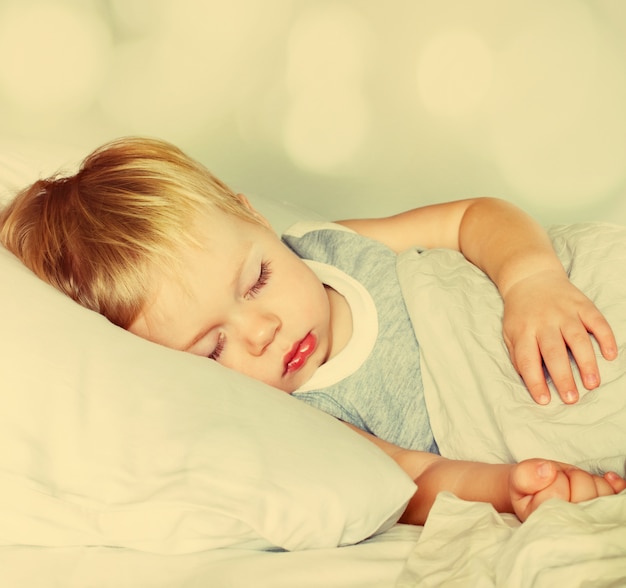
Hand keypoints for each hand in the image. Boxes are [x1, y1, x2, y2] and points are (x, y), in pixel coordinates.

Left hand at [502, 270, 616, 403]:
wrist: (529, 277)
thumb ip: (518, 355)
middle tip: (571, 399)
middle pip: (554, 352)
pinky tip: (610, 355)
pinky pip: (596, 321)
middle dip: (563, 377)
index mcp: (523, 330)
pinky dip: (605, 337)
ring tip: (592, 383)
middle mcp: (544, 321)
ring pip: (577, 338)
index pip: (527, 359)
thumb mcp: (509, 333)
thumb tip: (530, 380)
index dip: (535, 381)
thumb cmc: (520, 313)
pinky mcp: (581, 305)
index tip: (544, 400)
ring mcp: (564, 312)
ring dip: (586, 362)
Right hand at [509, 459, 625, 520]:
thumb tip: (547, 471)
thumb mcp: (518, 479)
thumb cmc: (529, 488)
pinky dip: (615, 483)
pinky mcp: (607, 514)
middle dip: (571, 477)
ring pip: (602, 491)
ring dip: (588, 479)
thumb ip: (525, 475)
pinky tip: (606, 479)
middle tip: (561, 481)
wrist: (540, 493)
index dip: (553, 479)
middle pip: (584, 490)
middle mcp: (573, 528)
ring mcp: (592, 523)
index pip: (557, 494)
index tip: (546, 480)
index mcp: (547, 523)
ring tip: (573, 484)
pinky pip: (619, 495)